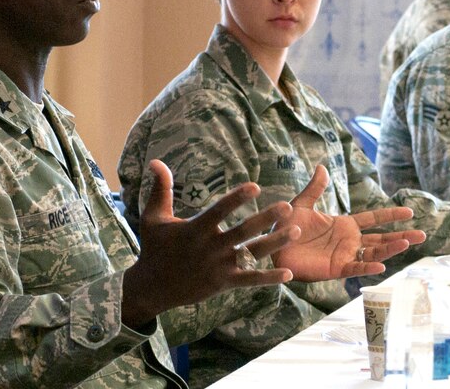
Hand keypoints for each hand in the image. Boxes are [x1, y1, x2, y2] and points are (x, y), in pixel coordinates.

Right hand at [121, 159, 300, 328]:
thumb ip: (160, 189)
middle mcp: (210, 247)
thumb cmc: (153, 247)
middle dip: (266, 219)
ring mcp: (219, 267)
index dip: (237, 198)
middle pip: (243, 232)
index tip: (255, 186)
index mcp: (195, 229)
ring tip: (297, 231)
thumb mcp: (152, 217)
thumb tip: (156, 161)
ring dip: (276, 243)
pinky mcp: (224, 283)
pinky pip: (250, 280)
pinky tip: (288, 274)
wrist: (152, 287)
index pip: (219, 211)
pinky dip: (269, 277)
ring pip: (252, 254)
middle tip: (288, 206)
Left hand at [273, 165, 426, 279]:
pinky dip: (368, 267)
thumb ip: (315, 188)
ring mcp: (344, 255)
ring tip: (408, 243)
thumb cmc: (286, 227)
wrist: (272, 247)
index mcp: (343, 225)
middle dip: (401, 237)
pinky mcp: (335, 268)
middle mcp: (348, 241)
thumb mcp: (301, 204)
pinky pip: (355, 268)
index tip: (410, 212)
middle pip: (380, 239)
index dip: (390, 216)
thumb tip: (321, 166)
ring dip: (390, 250)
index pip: (373, 219)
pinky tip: (381, 265)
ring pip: (373, 253)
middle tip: (422, 235)